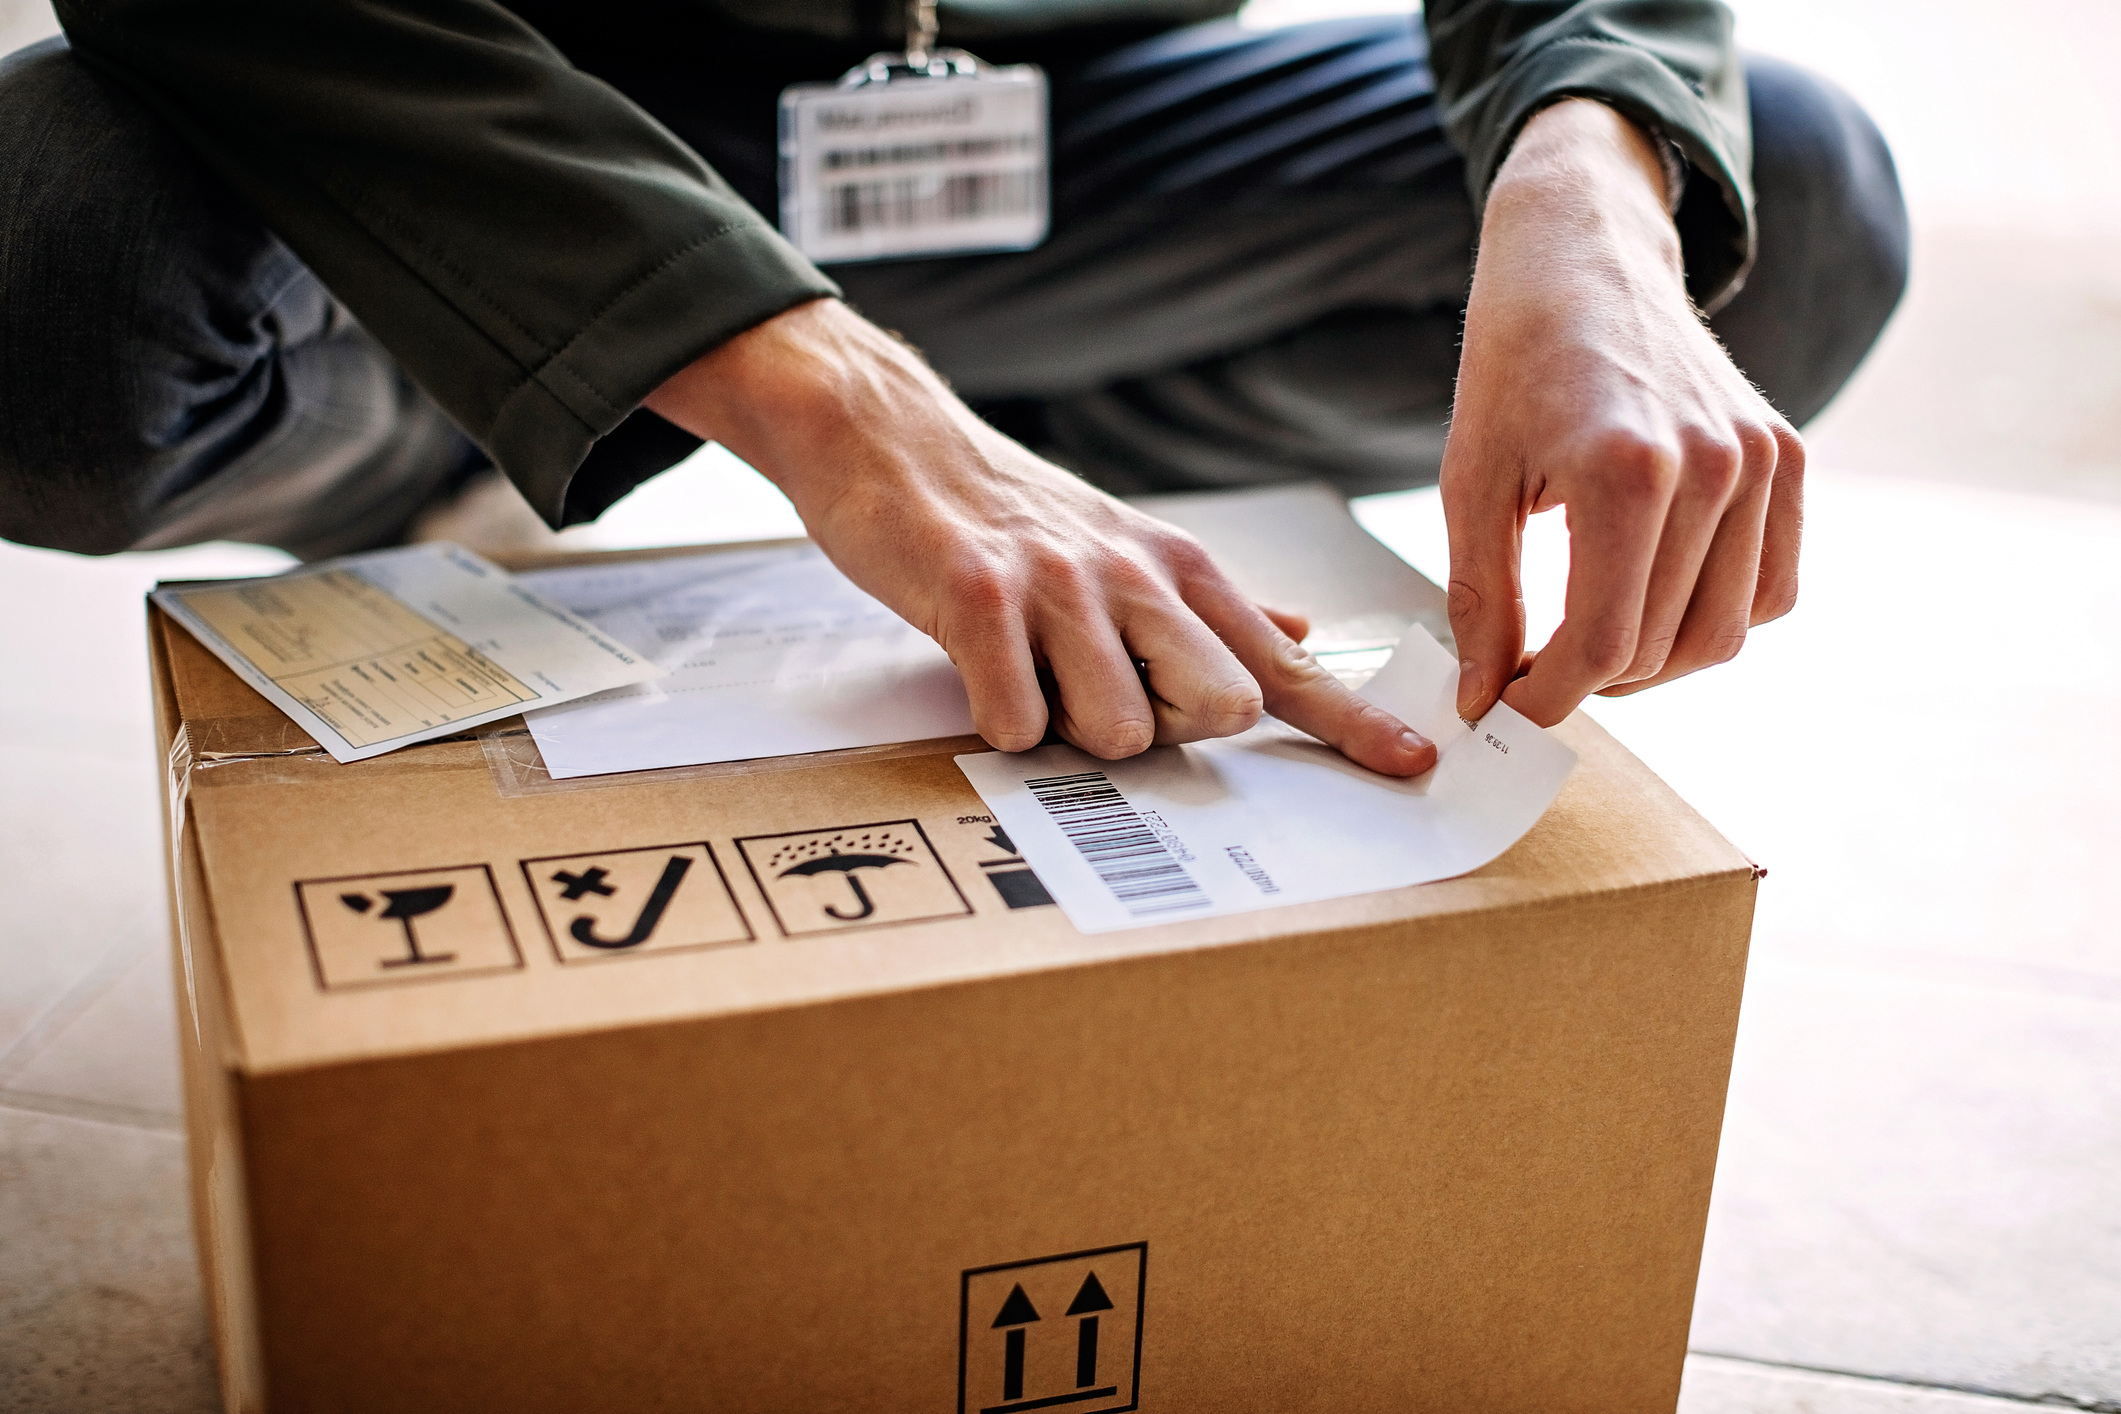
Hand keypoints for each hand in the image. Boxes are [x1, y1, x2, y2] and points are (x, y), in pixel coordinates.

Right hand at [645, 298, 1436, 775]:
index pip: (1282, 664)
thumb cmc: (1008, 511)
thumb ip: (1210, 605)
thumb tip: (1298, 634)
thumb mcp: (1124, 546)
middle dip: (1167, 731)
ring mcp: (1058, 583)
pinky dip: (998, 718)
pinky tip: (980, 667)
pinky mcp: (978, 596)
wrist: (889, 436)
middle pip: (1219, 709)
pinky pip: (1015, 722)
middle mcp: (1133, 574)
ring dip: (1067, 729)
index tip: (1414, 763)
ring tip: (1028, 668)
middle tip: (1102, 687)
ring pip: (1116, 730)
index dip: (1352, 720)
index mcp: (1176, 568)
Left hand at [1444, 99, 1802, 726]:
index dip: (1549, 698)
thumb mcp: (1469, 481)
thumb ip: (1481, 601)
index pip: (1602, 644)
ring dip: (1652, 664)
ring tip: (1584, 641)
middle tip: (1530, 674)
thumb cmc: (1513, 363)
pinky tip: (1651, 597)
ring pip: (1723, 634)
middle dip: (1589, 683)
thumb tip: (1486, 702)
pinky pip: (1771, 590)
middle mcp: (1713, 465)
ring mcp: (1762, 459)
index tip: (1505, 712)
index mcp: (1627, 469)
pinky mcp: (1787, 456)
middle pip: (1661, 648)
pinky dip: (1715, 617)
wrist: (1583, 255)